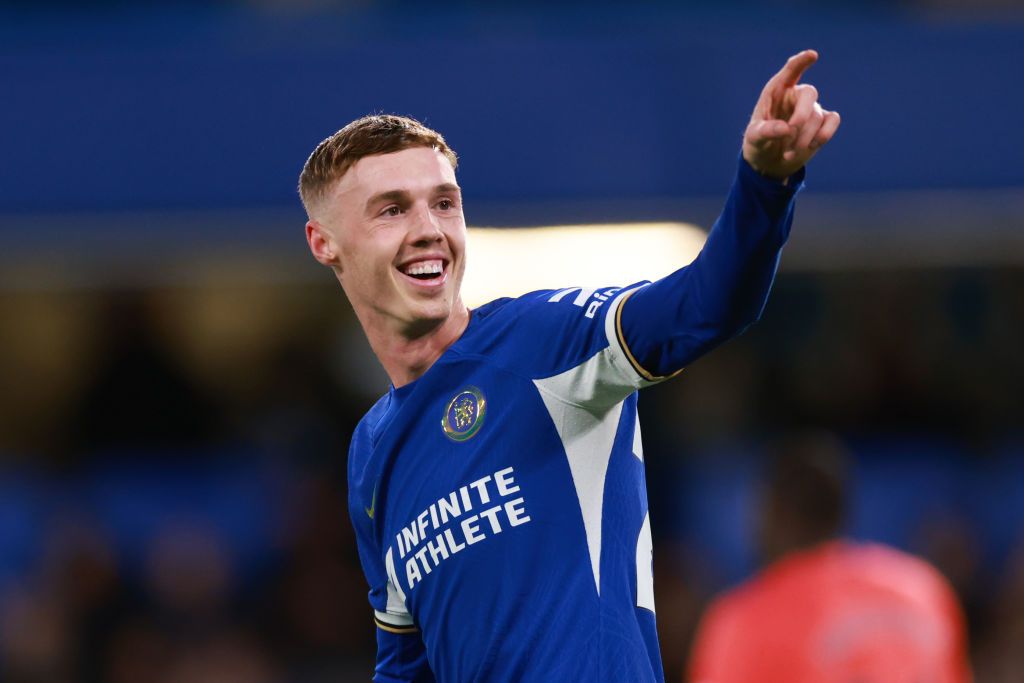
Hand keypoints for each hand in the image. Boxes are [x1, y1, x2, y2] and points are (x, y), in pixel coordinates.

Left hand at [742, 49, 840, 180]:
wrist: (769, 163)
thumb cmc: (758, 144)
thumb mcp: (754, 139)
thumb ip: (765, 131)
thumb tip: (786, 128)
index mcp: (777, 90)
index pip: (791, 71)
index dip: (801, 62)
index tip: (812, 55)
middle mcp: (796, 95)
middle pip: (809, 94)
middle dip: (801, 115)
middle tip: (790, 131)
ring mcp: (811, 108)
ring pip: (816, 117)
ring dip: (803, 138)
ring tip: (788, 153)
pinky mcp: (823, 123)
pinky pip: (832, 121)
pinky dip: (824, 135)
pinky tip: (811, 146)